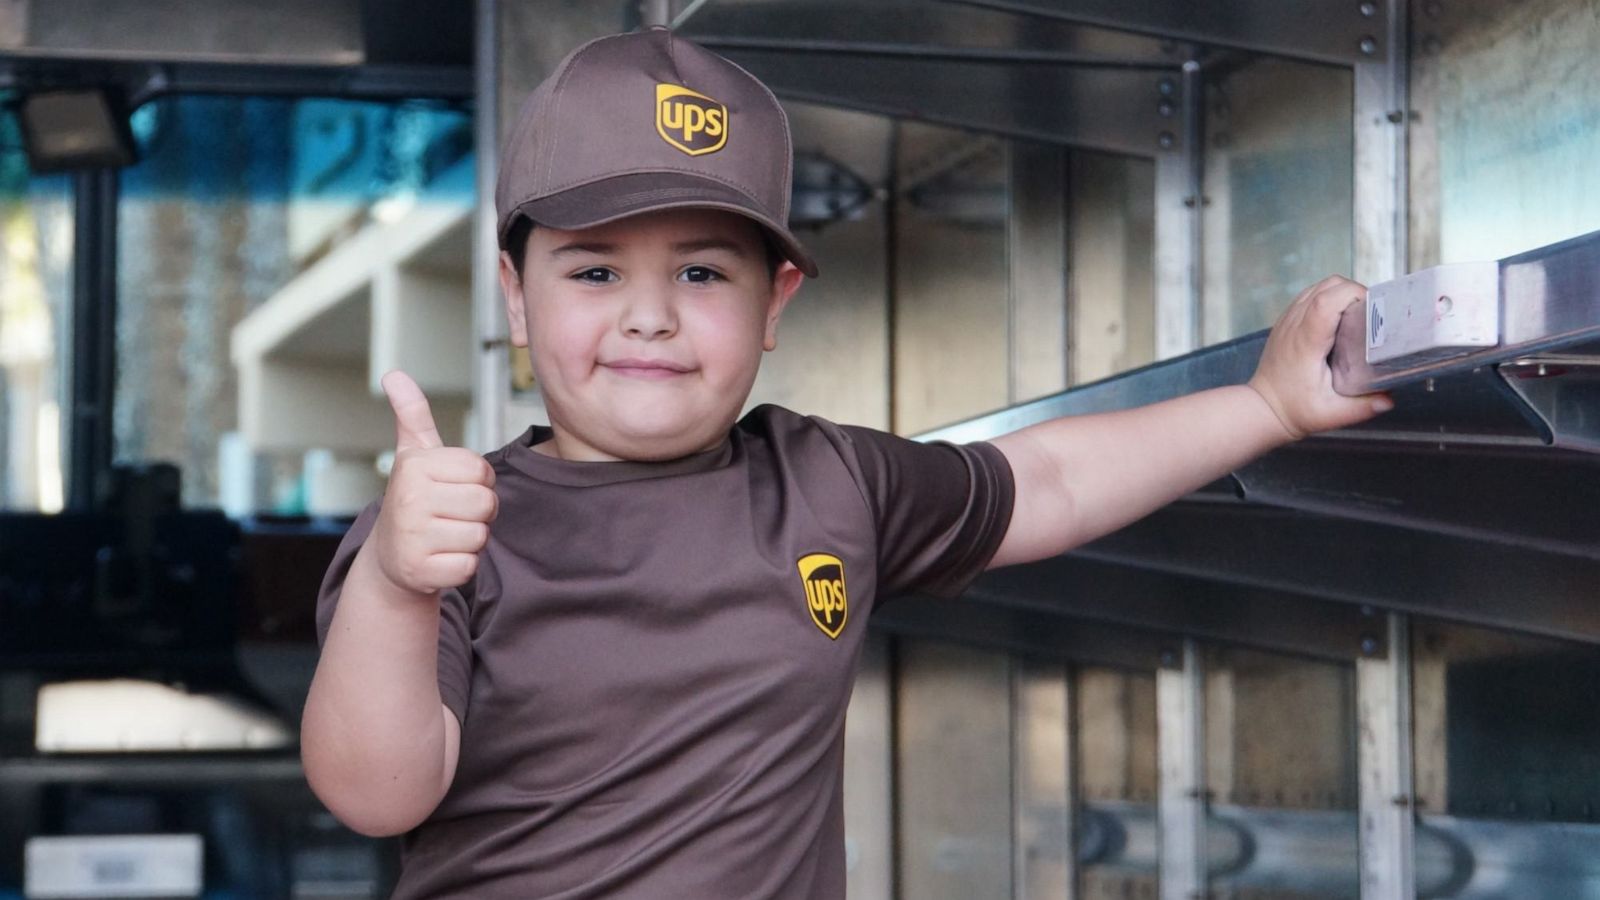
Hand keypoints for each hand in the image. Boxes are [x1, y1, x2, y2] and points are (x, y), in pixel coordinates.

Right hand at [368, 370, 496, 596]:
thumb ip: (412, 415)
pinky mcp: (421, 571)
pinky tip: (439, 559)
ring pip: (480, 536)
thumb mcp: (413, 455)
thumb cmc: (414, 500)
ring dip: (470, 540)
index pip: (481, 470)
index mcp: (415, 466)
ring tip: (443, 535)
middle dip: (478, 513)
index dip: (477, 482)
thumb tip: (393, 374)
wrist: (390, 559)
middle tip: (450, 515)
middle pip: (486, 503)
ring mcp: (413, 537)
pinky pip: (469, 567)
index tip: (453, 488)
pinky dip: (461, 567)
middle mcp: (410, 499)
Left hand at [1248, 275, 1393, 440]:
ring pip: (1319, 286)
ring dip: (1342, 293)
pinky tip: (1340, 319)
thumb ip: (1361, 408)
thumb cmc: (1294, 410)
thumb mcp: (1331, 414)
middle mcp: (1294, 324)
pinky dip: (1329, 298)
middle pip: (1327, 286)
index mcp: (1305, 342)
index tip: (1372, 309)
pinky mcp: (1287, 321)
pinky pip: (1310, 295)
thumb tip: (1389, 399)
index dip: (1354, 295)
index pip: (1326, 300)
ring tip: (1358, 315)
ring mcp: (1288, 320)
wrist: (1263, 408)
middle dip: (1354, 292)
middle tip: (1370, 314)